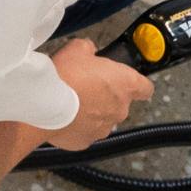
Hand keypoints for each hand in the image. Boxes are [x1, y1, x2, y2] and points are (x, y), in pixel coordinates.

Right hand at [37, 39, 151, 151]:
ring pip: (101, 120)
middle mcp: (120, 109)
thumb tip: (88, 50)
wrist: (44, 103)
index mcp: (126, 85)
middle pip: (119, 104)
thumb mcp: (77, 49)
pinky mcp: (85, 142)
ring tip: (70, 104)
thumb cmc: (66, 74)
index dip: (136, 84)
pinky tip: (62, 118)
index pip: (145, 88)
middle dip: (105, 97)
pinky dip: (76, 127)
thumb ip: (89, 49)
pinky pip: (84, 133)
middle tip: (84, 87)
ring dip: (91, 113)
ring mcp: (103, 128)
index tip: (127, 82)